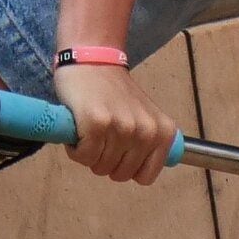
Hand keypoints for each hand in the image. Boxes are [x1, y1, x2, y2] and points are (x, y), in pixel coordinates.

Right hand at [53, 61, 179, 184]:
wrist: (92, 61)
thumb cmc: (115, 92)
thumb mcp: (146, 118)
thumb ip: (150, 144)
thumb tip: (145, 174)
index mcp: (163, 132)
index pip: (146, 177)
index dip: (127, 168)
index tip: (120, 150)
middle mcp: (147, 131)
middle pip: (120, 175)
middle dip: (106, 160)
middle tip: (102, 135)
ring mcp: (122, 127)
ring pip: (100, 167)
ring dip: (89, 152)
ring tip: (91, 128)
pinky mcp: (97, 124)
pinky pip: (83, 157)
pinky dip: (75, 148)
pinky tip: (80, 127)